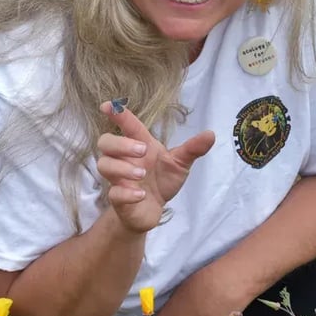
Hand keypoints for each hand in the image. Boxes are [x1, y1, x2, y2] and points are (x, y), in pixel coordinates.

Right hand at [96, 100, 214, 232]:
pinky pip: (114, 193)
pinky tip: (140, 195)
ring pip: (104, 165)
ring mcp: (118, 178)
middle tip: (143, 150)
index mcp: (139, 145)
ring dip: (122, 168)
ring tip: (142, 174)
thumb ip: (193, 149)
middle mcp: (124, 159)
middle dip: (121, 143)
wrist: (153, 210)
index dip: (116, 114)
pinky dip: (126, 193)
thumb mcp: (180, 163)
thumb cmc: (161, 181)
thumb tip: (210, 134)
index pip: (126, 126)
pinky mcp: (118, 199)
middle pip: (105, 142)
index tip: (107, 105)